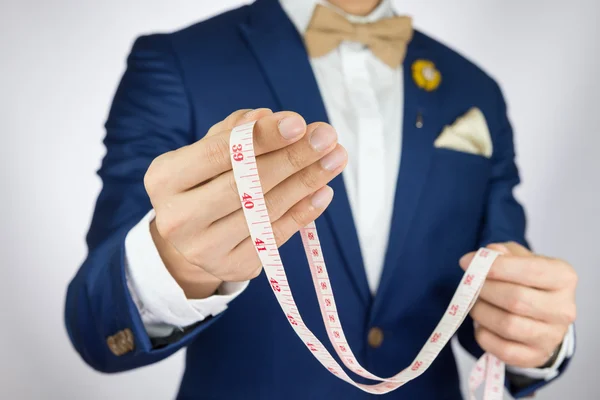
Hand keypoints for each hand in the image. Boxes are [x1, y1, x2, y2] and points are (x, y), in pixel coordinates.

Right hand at [145, 109, 346, 297]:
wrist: (191, 239)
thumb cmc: (203, 183)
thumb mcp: (205, 153)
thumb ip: (235, 133)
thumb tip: (267, 116)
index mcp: (165, 179)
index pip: (218, 153)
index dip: (261, 138)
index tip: (299, 122)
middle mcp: (178, 218)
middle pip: (245, 184)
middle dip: (292, 157)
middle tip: (327, 137)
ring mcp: (205, 248)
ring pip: (265, 210)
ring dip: (307, 181)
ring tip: (335, 158)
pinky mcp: (234, 267)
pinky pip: (276, 236)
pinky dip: (304, 212)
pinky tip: (324, 190)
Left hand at [459, 242, 576, 367]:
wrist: (541, 315)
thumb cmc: (527, 281)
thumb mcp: (519, 258)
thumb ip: (502, 252)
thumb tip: (486, 256)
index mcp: (563, 278)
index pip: (529, 270)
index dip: (494, 266)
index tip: (466, 262)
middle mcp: (563, 309)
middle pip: (515, 299)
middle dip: (484, 290)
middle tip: (471, 285)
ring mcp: (552, 336)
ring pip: (507, 325)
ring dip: (481, 312)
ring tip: (476, 303)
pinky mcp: (536, 357)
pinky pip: (502, 349)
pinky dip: (483, 335)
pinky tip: (482, 324)